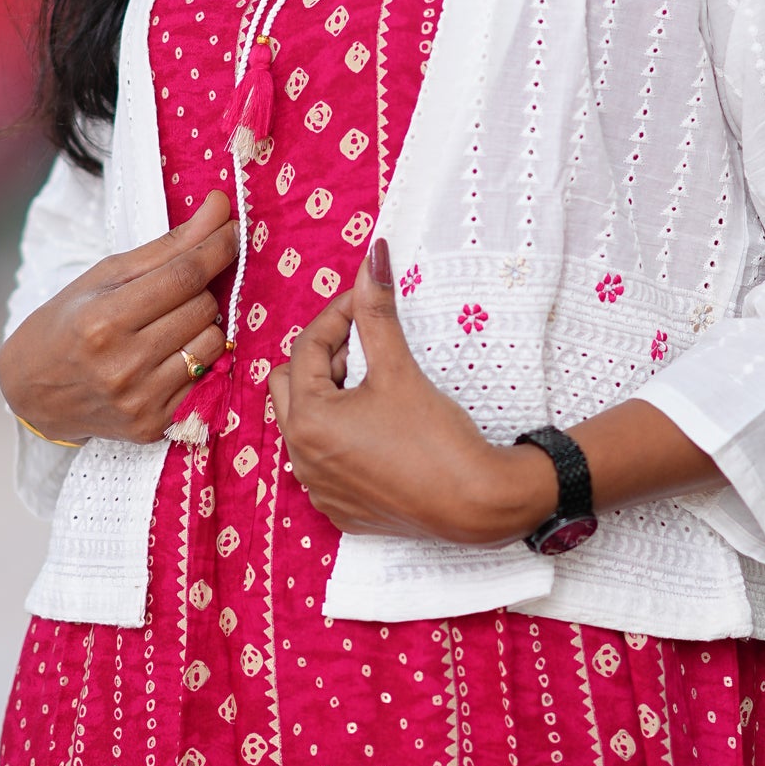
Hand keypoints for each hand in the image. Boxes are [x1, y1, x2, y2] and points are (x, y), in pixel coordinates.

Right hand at [0, 189, 238, 444]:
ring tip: (170, 323)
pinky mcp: (153, 426)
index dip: (216, 247)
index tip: (232, 228)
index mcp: (103, 321)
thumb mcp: (106, 275)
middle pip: (202, 307)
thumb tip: (220, 206)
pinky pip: (205, 379)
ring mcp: (140, 400)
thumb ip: (168, 244)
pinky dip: (196, 359)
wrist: (33, 392)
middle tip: (176, 289)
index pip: (183, 276)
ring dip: (201, 324)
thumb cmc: (68, 322)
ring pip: (211, 343)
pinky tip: (169, 353)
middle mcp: (123, 365)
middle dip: (199, 288)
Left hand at [267, 237, 557, 544]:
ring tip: (373, 385)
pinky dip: (342, 436)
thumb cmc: (434, 437)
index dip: (338, 316)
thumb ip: (376, 312)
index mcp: (308, 420)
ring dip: (331, 396)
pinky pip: (324, 460)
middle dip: (323, 358)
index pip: (307, 347)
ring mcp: (318, 488)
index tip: (368, 301)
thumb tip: (373, 257)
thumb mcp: (398, 368)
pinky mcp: (340, 508)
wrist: (474, 503)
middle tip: (365, 349)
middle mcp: (301, 457)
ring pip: (306, 423)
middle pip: (290, 384)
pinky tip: (380, 428)